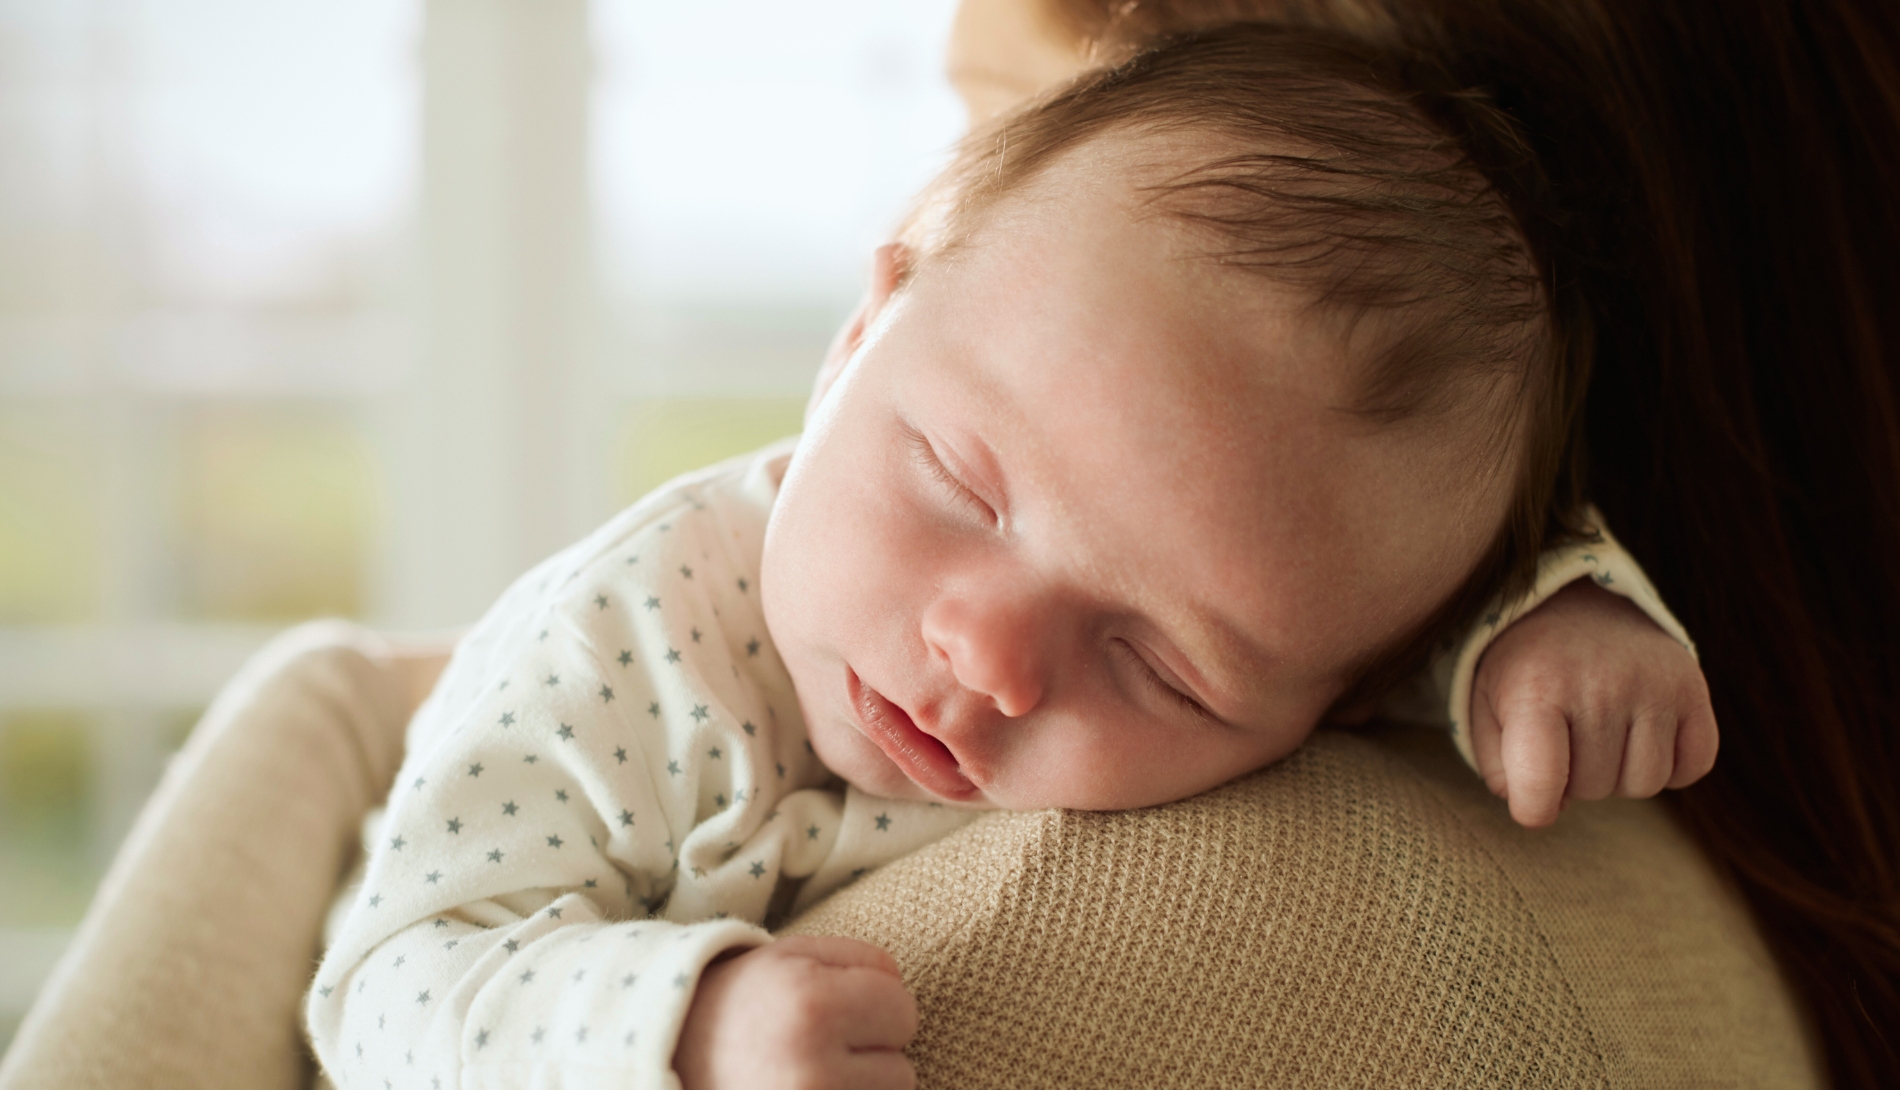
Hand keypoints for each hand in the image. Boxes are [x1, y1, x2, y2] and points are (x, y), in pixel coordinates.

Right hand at [673, 935, 917, 1088]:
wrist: (669, 1057)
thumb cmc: (740, 1004)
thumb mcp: (790, 957)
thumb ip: (861, 960)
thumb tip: (907, 988)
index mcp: (811, 1005)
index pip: (903, 1009)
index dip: (878, 1006)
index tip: (840, 1010)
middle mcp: (812, 1068)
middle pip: (902, 1066)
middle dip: (870, 1056)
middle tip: (818, 1047)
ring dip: (860, 1090)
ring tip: (811, 1075)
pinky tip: (813, 1090)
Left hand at [1470, 579, 1717, 827]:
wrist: (1574, 602)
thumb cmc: (1524, 668)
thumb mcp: (1486, 707)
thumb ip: (1500, 768)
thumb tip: (1542, 810)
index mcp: (1536, 690)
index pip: (1540, 783)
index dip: (1534, 809)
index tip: (1532, 803)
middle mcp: (1600, 685)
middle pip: (1594, 789)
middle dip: (1575, 779)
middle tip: (1566, 738)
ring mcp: (1653, 684)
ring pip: (1645, 784)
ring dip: (1621, 774)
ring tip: (1600, 734)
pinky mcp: (1692, 687)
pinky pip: (1693, 766)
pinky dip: (1671, 766)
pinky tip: (1641, 735)